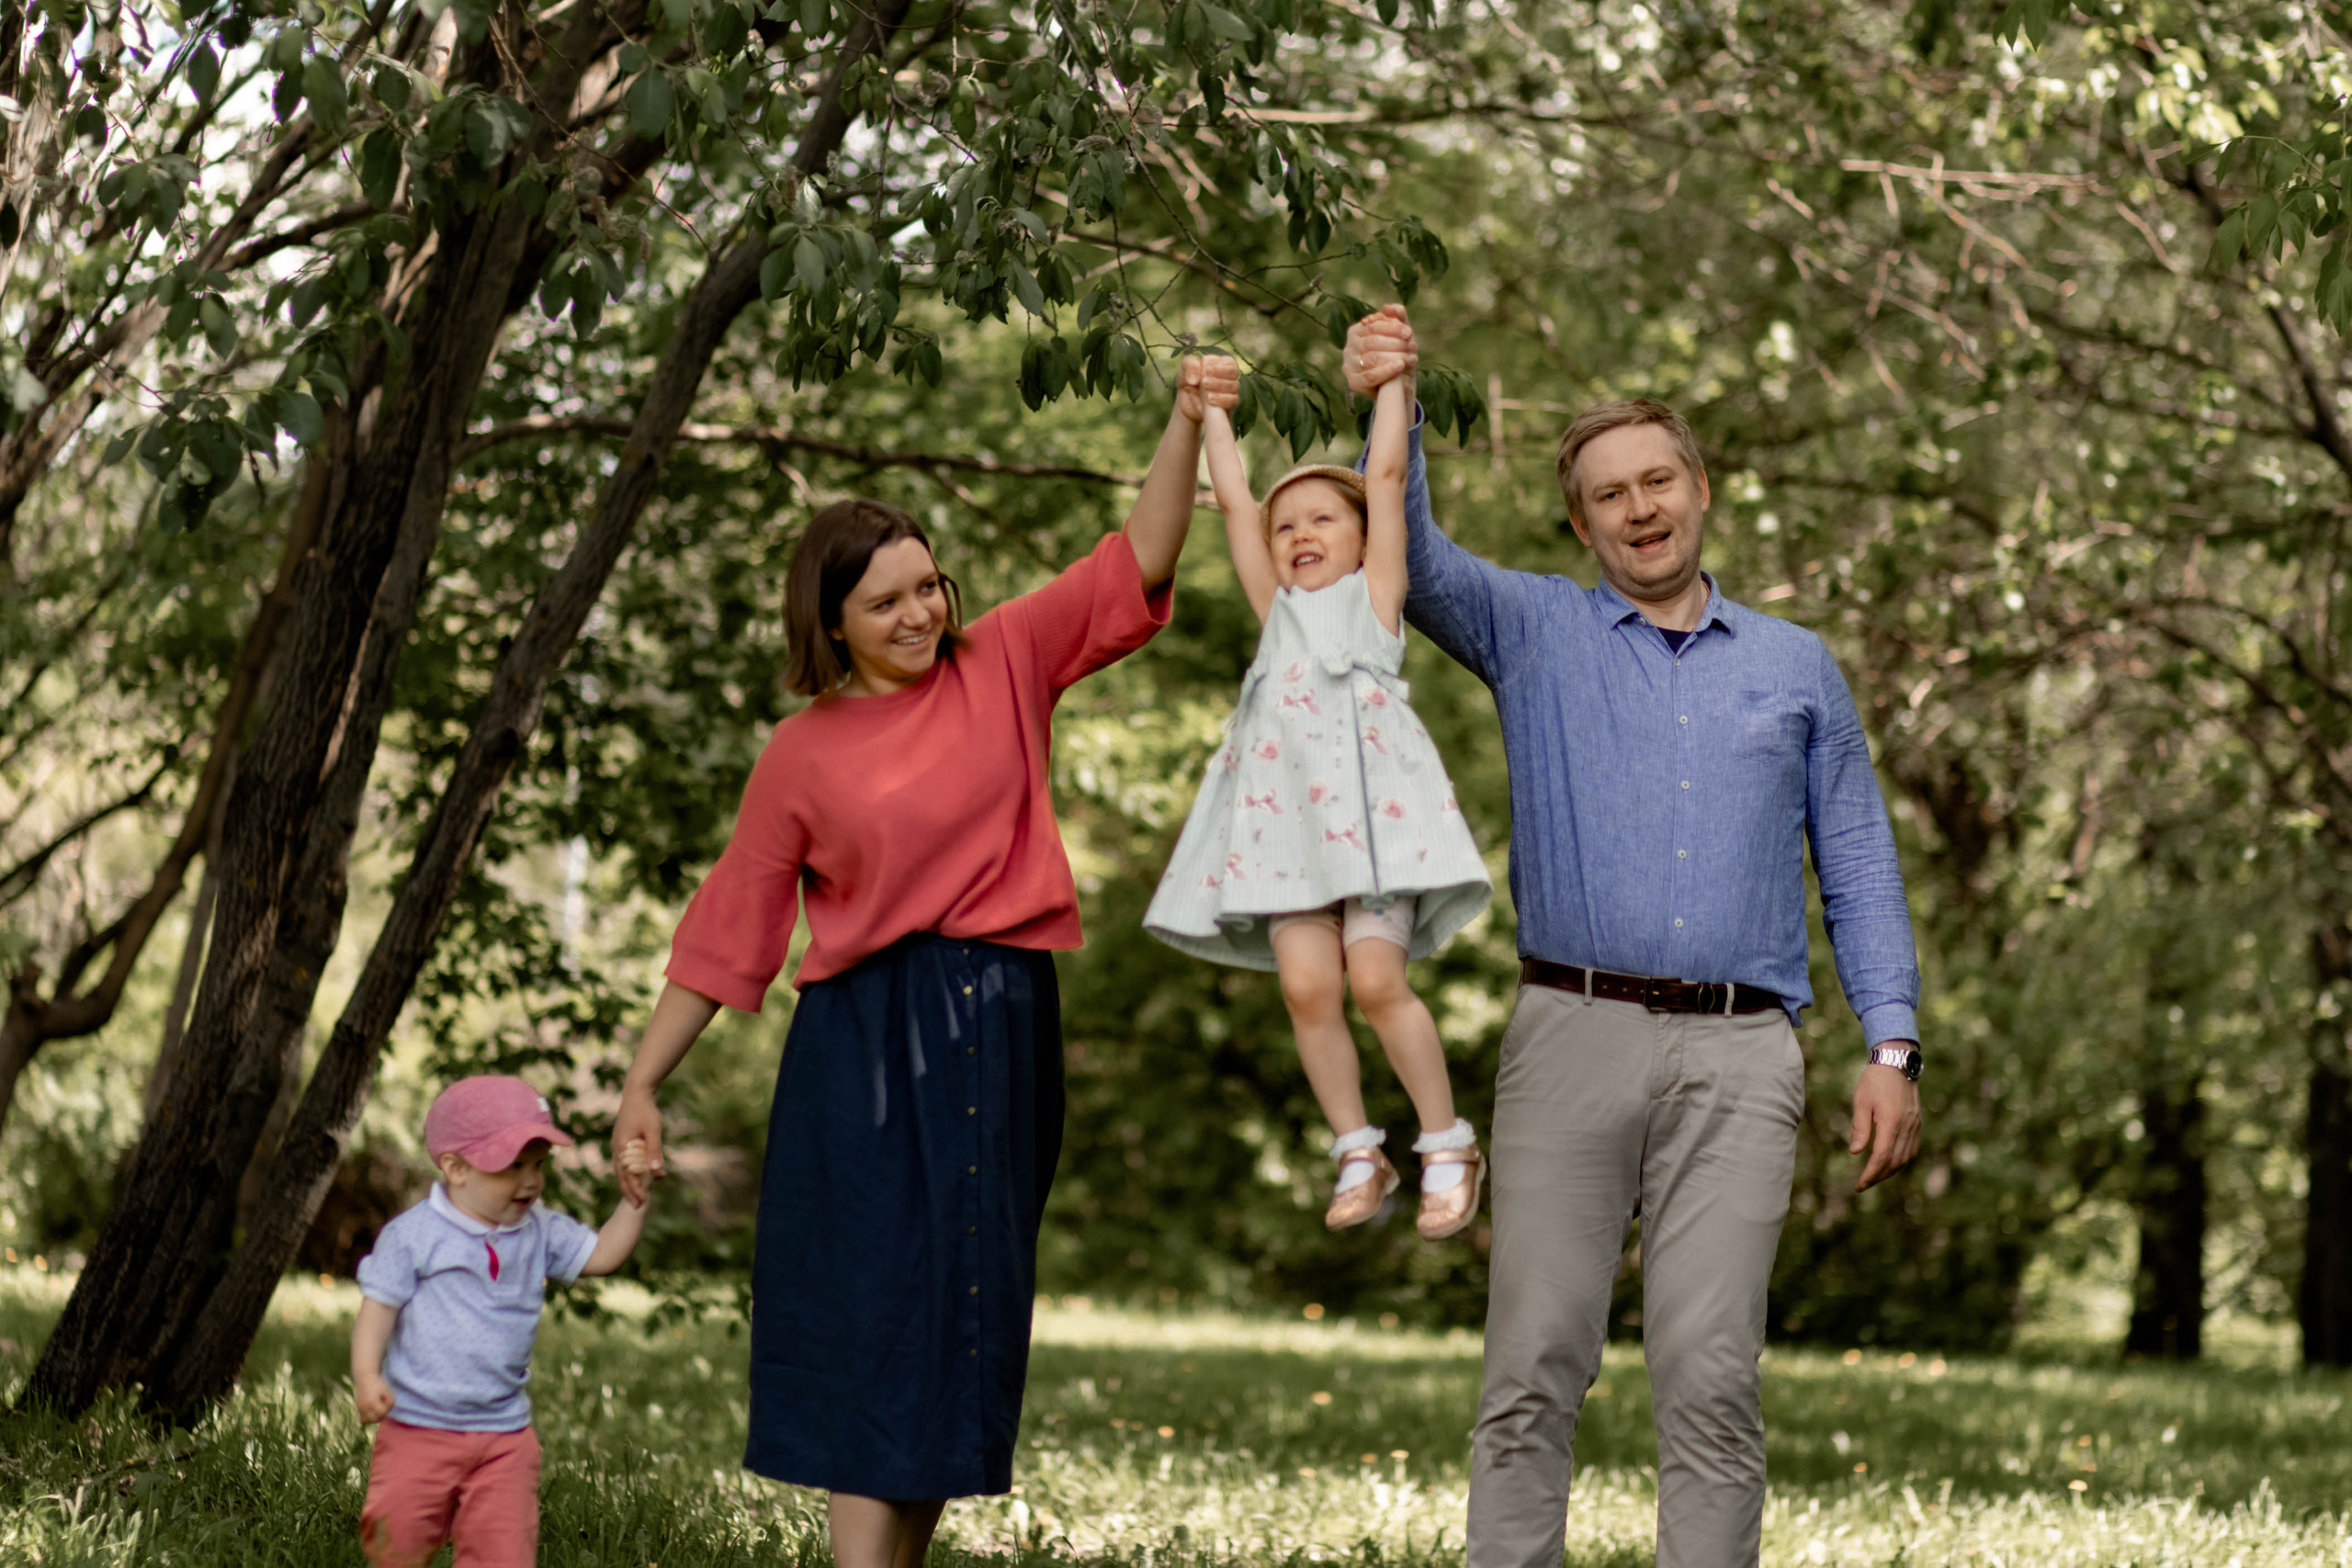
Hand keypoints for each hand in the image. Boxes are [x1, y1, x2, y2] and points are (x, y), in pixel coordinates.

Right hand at [355, 1370, 393, 1424]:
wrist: (364, 1378)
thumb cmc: (378, 1384)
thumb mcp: (387, 1391)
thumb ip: (391, 1402)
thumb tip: (388, 1412)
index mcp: (371, 1402)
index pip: (382, 1412)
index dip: (387, 1408)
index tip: (387, 1401)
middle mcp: (364, 1407)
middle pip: (375, 1419)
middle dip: (382, 1415)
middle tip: (383, 1407)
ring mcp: (359, 1408)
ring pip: (367, 1422)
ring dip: (374, 1419)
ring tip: (378, 1411)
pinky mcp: (357, 1408)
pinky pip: (362, 1419)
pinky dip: (368, 1419)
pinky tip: (372, 1411)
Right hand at [613, 1089, 663, 1207]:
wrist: (637, 1092)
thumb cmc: (646, 1110)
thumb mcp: (653, 1130)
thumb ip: (654, 1151)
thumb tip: (656, 1173)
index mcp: (621, 1148)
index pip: (628, 1176)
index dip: (635, 1190)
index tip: (642, 1203)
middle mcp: (616, 1149)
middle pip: (621, 1176)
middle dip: (629, 1191)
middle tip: (637, 1207)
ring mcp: (617, 1145)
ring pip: (620, 1170)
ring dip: (628, 1183)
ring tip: (635, 1195)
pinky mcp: (620, 1140)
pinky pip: (622, 1162)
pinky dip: (627, 1172)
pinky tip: (634, 1175)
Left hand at [1176, 354, 1240, 422]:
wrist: (1185, 400)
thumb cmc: (1188, 378)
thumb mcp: (1185, 367)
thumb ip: (1191, 366)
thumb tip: (1195, 379)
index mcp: (1222, 363)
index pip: (1230, 363)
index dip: (1220, 366)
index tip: (1207, 370)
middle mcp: (1229, 376)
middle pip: (1233, 374)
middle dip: (1219, 378)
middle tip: (1204, 381)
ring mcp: (1231, 390)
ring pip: (1233, 387)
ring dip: (1219, 388)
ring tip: (1206, 393)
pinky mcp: (1229, 403)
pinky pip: (1232, 401)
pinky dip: (1221, 400)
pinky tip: (1210, 400)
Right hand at [1344, 303, 1417, 395]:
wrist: (1397, 383)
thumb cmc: (1397, 353)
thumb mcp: (1399, 334)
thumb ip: (1397, 316)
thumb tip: (1388, 307)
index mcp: (1356, 332)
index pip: (1373, 326)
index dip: (1392, 328)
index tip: (1409, 332)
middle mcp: (1349, 348)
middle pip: (1372, 342)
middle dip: (1395, 343)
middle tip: (1413, 346)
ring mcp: (1349, 366)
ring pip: (1371, 358)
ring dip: (1394, 356)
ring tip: (1411, 358)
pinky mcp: (1354, 382)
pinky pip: (1370, 376)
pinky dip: (1386, 370)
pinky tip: (1400, 366)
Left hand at [1849, 1059, 1922, 1191]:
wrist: (1897, 1062)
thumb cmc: (1874, 1080)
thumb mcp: (1861, 1102)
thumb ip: (1860, 1128)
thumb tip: (1855, 1152)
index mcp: (1891, 1122)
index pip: (1881, 1157)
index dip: (1870, 1174)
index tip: (1859, 1185)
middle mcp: (1906, 1127)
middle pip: (1894, 1162)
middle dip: (1879, 1176)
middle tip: (1863, 1184)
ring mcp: (1915, 1125)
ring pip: (1905, 1158)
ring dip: (1890, 1171)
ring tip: (1874, 1176)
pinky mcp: (1917, 1122)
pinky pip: (1911, 1148)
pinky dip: (1900, 1160)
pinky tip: (1889, 1162)